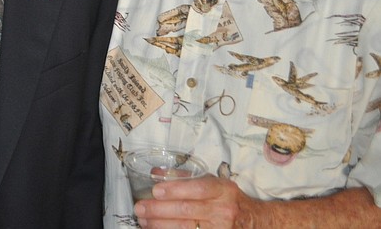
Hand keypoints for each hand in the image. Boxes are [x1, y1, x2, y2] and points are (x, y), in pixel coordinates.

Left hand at [134, 175, 267, 227]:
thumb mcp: (213, 182)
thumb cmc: (229, 199)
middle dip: (159, 210)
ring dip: (161, 225)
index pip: (198, 188)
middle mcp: (224, 210)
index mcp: (223, 190)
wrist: (256, 221)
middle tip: (140, 208)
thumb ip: (184, 177)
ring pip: (186, 228)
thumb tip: (155, 173)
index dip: (175, 190)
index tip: (155, 191)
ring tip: (144, 221)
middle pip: (187, 210)